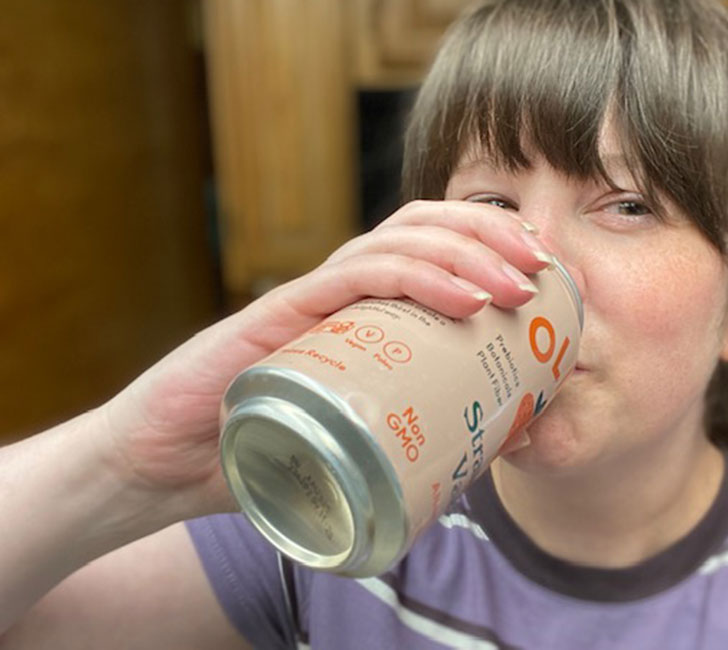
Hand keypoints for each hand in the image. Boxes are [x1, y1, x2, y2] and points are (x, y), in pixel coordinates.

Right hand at [99, 200, 551, 518]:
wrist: (167, 465)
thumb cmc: (264, 448)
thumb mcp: (358, 436)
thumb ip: (416, 434)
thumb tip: (494, 448)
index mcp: (360, 306)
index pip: (431, 244)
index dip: (490, 244)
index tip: (544, 274)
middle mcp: (339, 289)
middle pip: (425, 228)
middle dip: (493, 236)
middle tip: (545, 270)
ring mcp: (311, 297)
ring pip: (399, 241)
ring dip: (468, 252)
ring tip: (519, 284)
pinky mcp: (282, 318)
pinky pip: (358, 279)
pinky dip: (418, 278)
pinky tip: (466, 299)